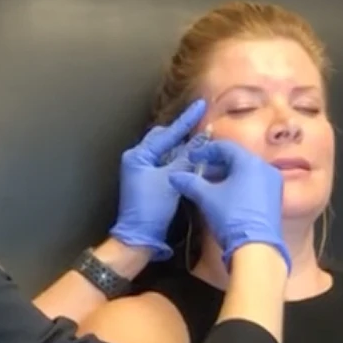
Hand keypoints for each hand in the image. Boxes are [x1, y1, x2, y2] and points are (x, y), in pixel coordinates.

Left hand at [110, 99, 207, 260]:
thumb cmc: (152, 208)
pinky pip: (166, 164)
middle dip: (183, 134)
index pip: (167, 133)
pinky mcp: (149, 182)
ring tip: (202, 142)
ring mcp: (142, 171)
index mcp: (139, 155)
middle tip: (202, 126)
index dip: (186, 121)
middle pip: (164, 139)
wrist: (139, 237)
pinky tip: (193, 160)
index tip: (201, 106)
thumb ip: (188, 157)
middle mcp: (138, 159)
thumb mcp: (172, 179)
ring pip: (167, 152)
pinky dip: (179, 161)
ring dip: (183, 149)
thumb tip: (204, 138)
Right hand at [169, 140, 290, 269]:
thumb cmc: (231, 216)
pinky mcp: (275, 200)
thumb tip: (175, 176)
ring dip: (226, 176)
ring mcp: (273, 185)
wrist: (256, 248)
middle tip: (199, 172)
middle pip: (237, 159)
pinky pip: (254, 184)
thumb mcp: (206, 197)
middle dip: (216, 164)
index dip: (205, 151)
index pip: (225, 147)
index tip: (192, 159)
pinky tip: (225, 196)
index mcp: (250, 162)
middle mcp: (265, 168)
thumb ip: (190, 182)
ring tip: (209, 186)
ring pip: (246, 172)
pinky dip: (238, 185)